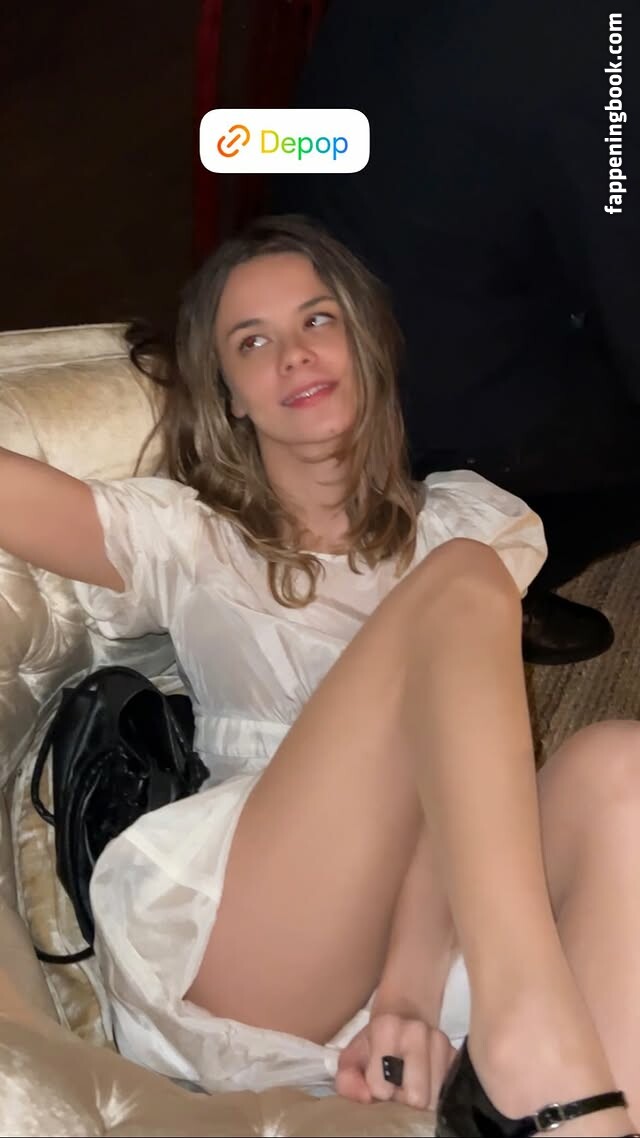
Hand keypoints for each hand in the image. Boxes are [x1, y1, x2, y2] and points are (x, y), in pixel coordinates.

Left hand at [335, 1012, 456, 1110]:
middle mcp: (418, 1031)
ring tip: (411, 1081)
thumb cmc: (375, 1043)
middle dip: (404, 1099)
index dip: (379, 1091)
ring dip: (422, 1097)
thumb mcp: (352, 1057)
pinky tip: (427, 1080)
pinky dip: (437, 1092)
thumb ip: (348, 1079)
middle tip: (398, 1085)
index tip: (379, 1081)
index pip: (382, 1087)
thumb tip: (366, 1097)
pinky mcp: (458, 1054)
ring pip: (435, 1098)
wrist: (405, 1013)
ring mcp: (442, 1041)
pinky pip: (449, 1090)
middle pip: (416, 1098)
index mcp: (386, 1027)